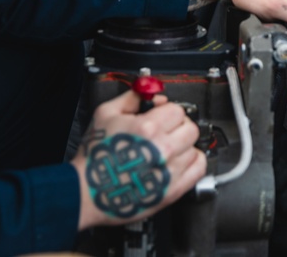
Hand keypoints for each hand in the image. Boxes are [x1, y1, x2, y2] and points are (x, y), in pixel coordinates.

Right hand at [71, 90, 205, 229]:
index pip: (177, 110)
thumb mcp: (106, 114)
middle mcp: (163, 149)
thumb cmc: (94, 156)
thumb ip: (132, 97)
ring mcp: (170, 171)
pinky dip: (194, 163)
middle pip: (190, 128)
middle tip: (165, 132)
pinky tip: (180, 161)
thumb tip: (153, 94)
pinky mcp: (173, 190)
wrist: (87, 191)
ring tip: (166, 150)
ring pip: (195, 148)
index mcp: (148, 128)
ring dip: (183, 147)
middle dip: (178, 127)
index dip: (168, 112)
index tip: (162, 117)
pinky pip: (199, 169)